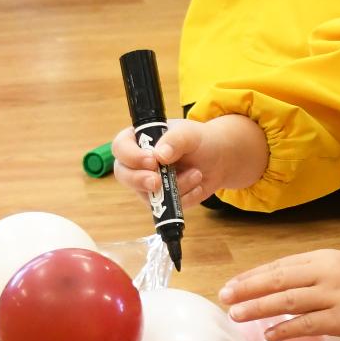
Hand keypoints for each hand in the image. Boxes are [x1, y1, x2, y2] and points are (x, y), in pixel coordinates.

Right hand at [110, 114, 265, 205]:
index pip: (121, 147)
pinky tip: (198, 185)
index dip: (131, 156)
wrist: (218, 160)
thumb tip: (160, 155)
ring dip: (174, 187)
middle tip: (157, 182)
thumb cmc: (199, 141)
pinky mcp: (160, 201)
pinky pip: (165, 207)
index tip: (152, 161)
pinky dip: (184, 198)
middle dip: (139, 180)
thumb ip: (175, 140)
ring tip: (196, 173)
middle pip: (123, 174)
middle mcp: (138, 163)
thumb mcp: (190, 134)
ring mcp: (147, 183)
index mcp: (139, 140)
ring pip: (146, 194)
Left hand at [218, 250, 339, 340]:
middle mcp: (324, 274)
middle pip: (279, 280)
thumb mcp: (337, 266)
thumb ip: (309, 273)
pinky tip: (268, 335)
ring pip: (288, 301)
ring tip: (236, 314)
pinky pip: (308, 324)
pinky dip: (286, 329)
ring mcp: (333, 296)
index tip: (231, 284)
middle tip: (224, 297)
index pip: (279, 265)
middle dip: (248, 288)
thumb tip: (275, 285)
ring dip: (259, 307)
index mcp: (321, 258)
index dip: (253, 275)